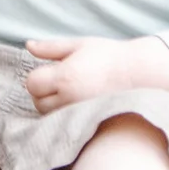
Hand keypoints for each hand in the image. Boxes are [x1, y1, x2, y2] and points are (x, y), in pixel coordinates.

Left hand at [24, 35, 168, 112]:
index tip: (50, 72)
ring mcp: (80, 114)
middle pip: (38, 102)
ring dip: (53, 105)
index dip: (38, 77)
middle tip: (60, 82)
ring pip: (50, 116)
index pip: (32, 84)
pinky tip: (76, 105)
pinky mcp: (90, 123)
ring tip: (70, 92)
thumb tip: (29, 45)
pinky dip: (65, 116)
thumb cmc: (108, 56)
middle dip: (43, 92)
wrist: (140, 74)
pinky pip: (66, 124)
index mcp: (65, 77)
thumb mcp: (79, 45)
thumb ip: (51, 48)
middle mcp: (70, 99)